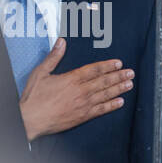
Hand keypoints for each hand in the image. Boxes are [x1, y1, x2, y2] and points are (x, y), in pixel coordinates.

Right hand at [18, 38, 132, 140]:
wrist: (31, 119)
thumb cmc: (34, 98)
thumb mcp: (41, 72)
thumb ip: (53, 57)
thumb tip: (61, 42)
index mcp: (71, 79)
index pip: (94, 70)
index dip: (107, 66)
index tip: (118, 63)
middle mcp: (80, 91)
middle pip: (103, 81)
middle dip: (118, 76)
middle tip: (130, 73)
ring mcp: (82, 104)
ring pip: (105, 95)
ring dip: (118, 89)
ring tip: (129, 84)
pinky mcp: (82, 116)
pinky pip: (101, 110)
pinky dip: (111, 106)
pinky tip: (120, 102)